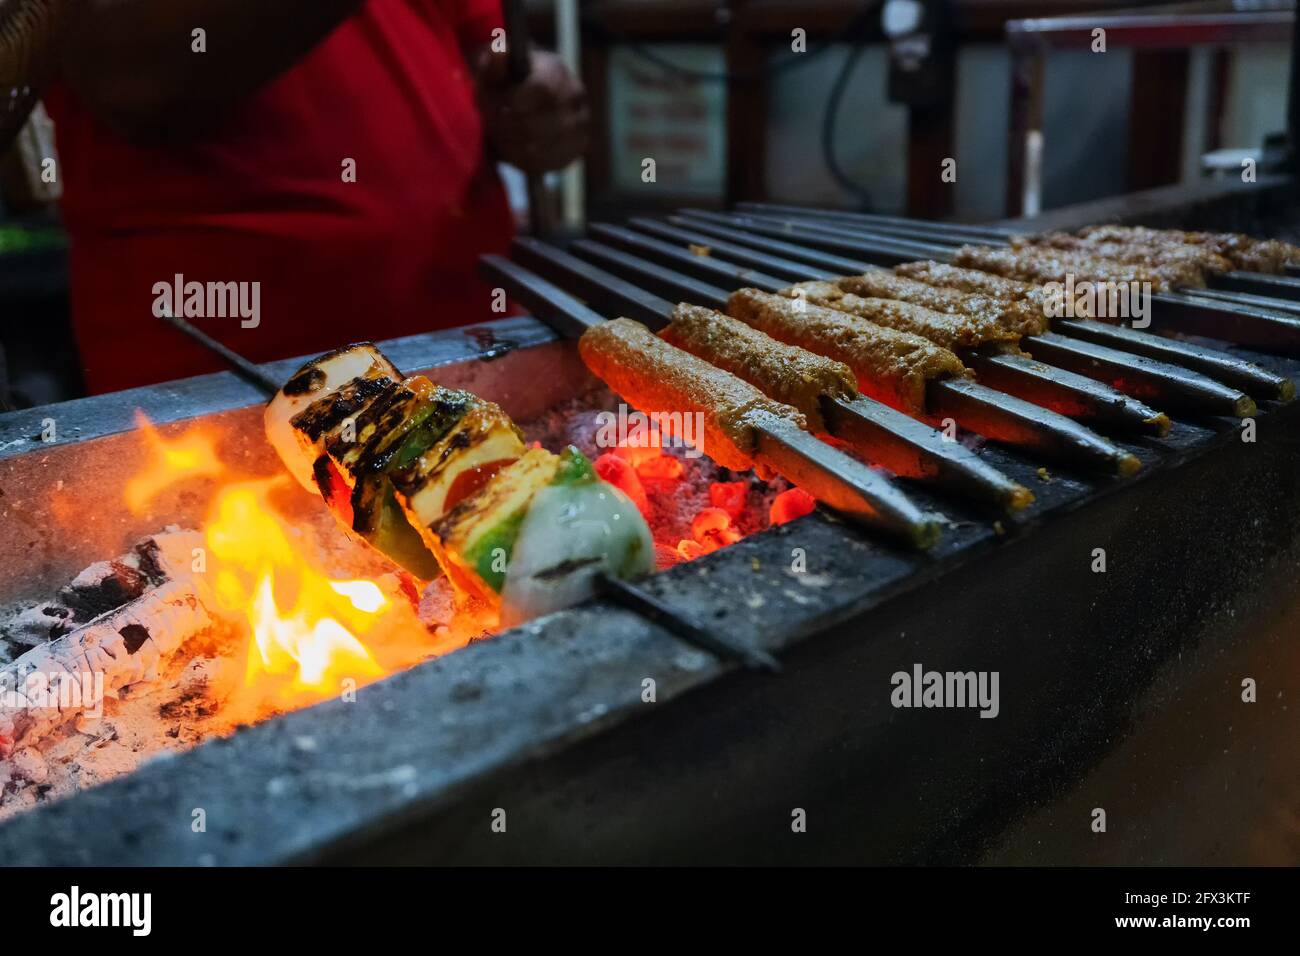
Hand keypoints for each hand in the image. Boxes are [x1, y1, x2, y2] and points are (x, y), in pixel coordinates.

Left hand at [475, 48, 588, 173]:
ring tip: (502, 132)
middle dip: (506, 126)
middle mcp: (575, 98)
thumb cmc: (505, 84)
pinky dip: (520, 158)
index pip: (542, 90)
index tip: (500, 104)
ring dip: (509, 143)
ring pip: (535, 147)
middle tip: (495, 121)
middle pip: (535, 124)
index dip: (515, 102)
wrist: (526, 102)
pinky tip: (514, 145)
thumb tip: (500, 51)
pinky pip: (541, 164)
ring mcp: (579, 127)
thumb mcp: (494, 69)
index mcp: (557, 71)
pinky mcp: (575, 151)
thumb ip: (494, 61)